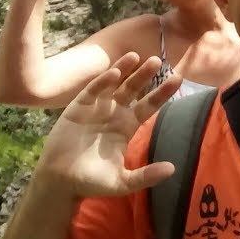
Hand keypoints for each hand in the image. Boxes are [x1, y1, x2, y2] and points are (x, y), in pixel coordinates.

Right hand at [35, 52, 183, 197]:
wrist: (60, 182)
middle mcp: (114, 113)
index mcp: (127, 126)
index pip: (149, 105)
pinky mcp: (78, 108)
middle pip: (133, 90)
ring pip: (114, 85)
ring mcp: (96, 108)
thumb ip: (146, 176)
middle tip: (157, 60)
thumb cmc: (92, 182)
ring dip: (124, 70)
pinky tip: (114, 73)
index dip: (162, 92)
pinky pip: (92, 91)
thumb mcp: (122, 182)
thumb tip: (173, 169)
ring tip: (136, 56)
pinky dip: (102, 82)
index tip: (178, 78)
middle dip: (144, 75)